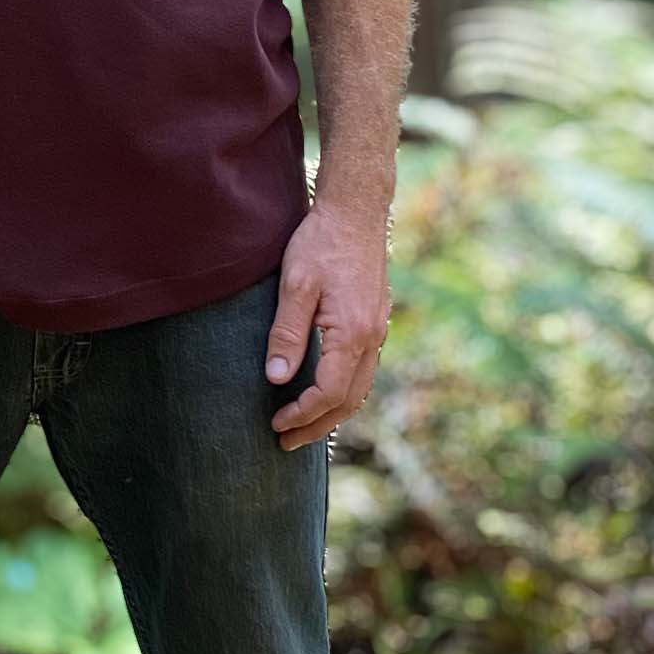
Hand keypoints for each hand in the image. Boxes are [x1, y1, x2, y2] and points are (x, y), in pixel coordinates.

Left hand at [264, 198, 390, 452]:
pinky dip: (344, 392)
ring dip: (332, 413)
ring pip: (360, 388)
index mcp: (352, 333)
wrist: (356, 211)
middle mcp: (372, 338)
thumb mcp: (295, 285)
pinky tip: (323, 391)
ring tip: (302, 426)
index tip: (275, 424)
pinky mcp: (375, 321)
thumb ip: (286, 334)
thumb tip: (275, 378)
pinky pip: (363, 370)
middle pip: (349, 400)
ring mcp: (378, 331)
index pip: (329, 392)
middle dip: (317, 426)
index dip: (302, 414)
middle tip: (285, 442)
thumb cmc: (321, 242)